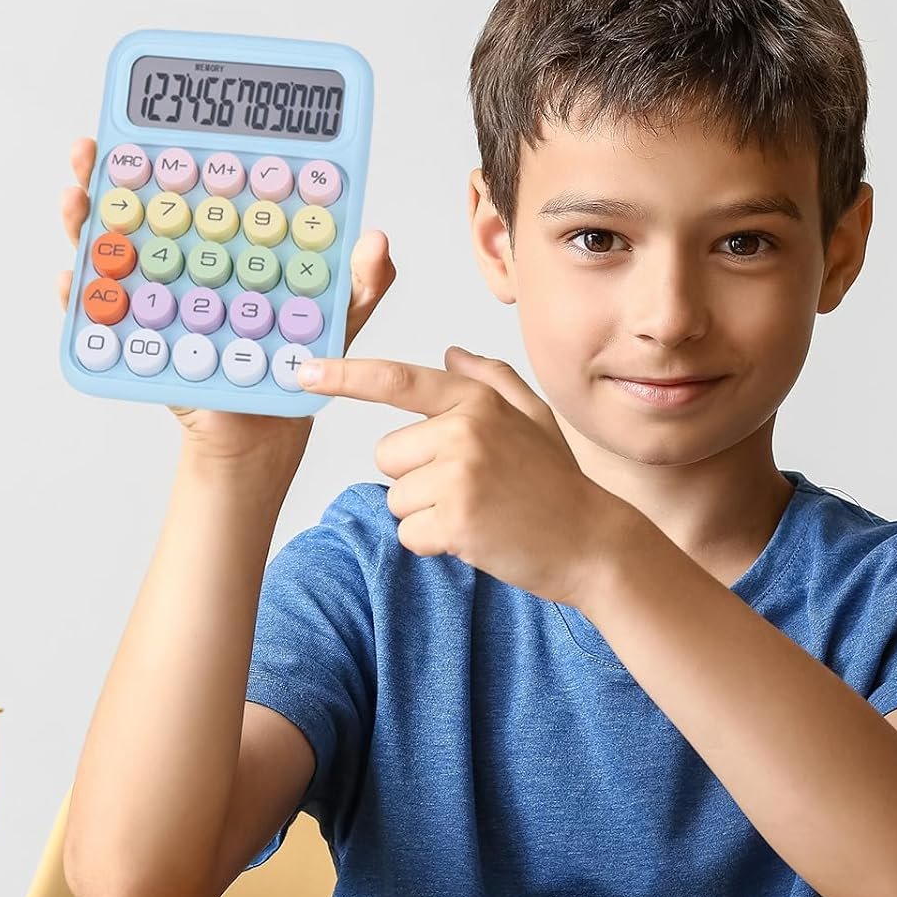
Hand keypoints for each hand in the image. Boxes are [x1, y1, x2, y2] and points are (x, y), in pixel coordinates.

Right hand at [57, 136, 395, 467]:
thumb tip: (376, 238)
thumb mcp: (338, 318)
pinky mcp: (136, 338)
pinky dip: (81, 298)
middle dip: (109, 174)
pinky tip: (74, 280)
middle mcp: (184, 260)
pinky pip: (98, 316)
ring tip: (75, 201)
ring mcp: (154, 295)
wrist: (262, 431)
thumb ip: (360, 280)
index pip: (197, 186)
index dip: (175, 152)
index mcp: (227, 243)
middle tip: (93, 150)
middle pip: (140, 207)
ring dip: (84, 222)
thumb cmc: (296, 363)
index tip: (159, 126)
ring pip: (110, 250)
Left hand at [297, 347, 636, 606]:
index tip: (302, 371)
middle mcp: (465, 430)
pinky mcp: (456, 521)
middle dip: (417, 478)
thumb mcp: (534, 418)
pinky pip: (408, 534)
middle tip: (471, 491)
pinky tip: (476, 538)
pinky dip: (435, 544)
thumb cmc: (558, 483)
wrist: (594, 542)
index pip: (398, 381)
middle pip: (387, 455)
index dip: (344, 375)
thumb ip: (490, 379)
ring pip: (395, 498)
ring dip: (426, 515)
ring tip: (477, 514)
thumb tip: (449, 352)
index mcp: (477, 401)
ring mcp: (460, 475)